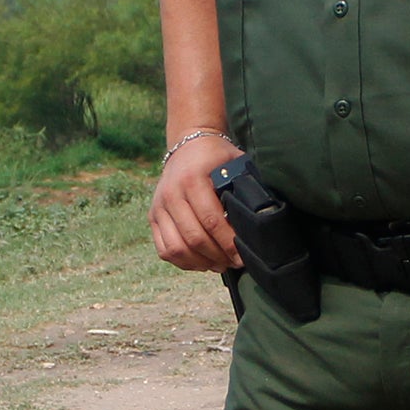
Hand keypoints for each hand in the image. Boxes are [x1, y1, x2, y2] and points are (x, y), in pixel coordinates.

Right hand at [148, 132, 242, 272]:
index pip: (211, 220)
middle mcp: (171, 194)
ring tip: (218, 264)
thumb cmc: (217, 157)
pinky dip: (182, 261)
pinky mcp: (153, 216)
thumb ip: (243, 190)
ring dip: (200, 262)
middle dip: (217, 256)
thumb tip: (257, 223)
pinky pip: (164, 249)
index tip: (242, 255)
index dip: (227, 243)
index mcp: (192, 180)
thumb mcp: (234, 165)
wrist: (188, 145)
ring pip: (176, 248)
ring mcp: (159, 206)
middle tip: (234, 262)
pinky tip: (200, 261)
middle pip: (193, 238)